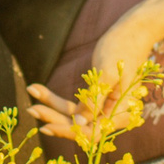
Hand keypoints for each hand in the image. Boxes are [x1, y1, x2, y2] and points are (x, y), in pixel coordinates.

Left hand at [27, 14, 163, 145]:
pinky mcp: (96, 100)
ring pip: (73, 115)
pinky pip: (74, 105)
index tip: (46, 127)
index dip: (68, 131)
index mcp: (122, 113)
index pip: (91, 132)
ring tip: (31, 92)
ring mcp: (105, 108)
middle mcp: (114, 116)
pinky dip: (56, 99)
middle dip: (54, 117)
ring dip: (51, 106)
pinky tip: (38, 89)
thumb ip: (94, 101)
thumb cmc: (122, 48)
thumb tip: (79, 124)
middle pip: (79, 125)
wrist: (133, 31)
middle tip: (30, 108)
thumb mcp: (106, 73)